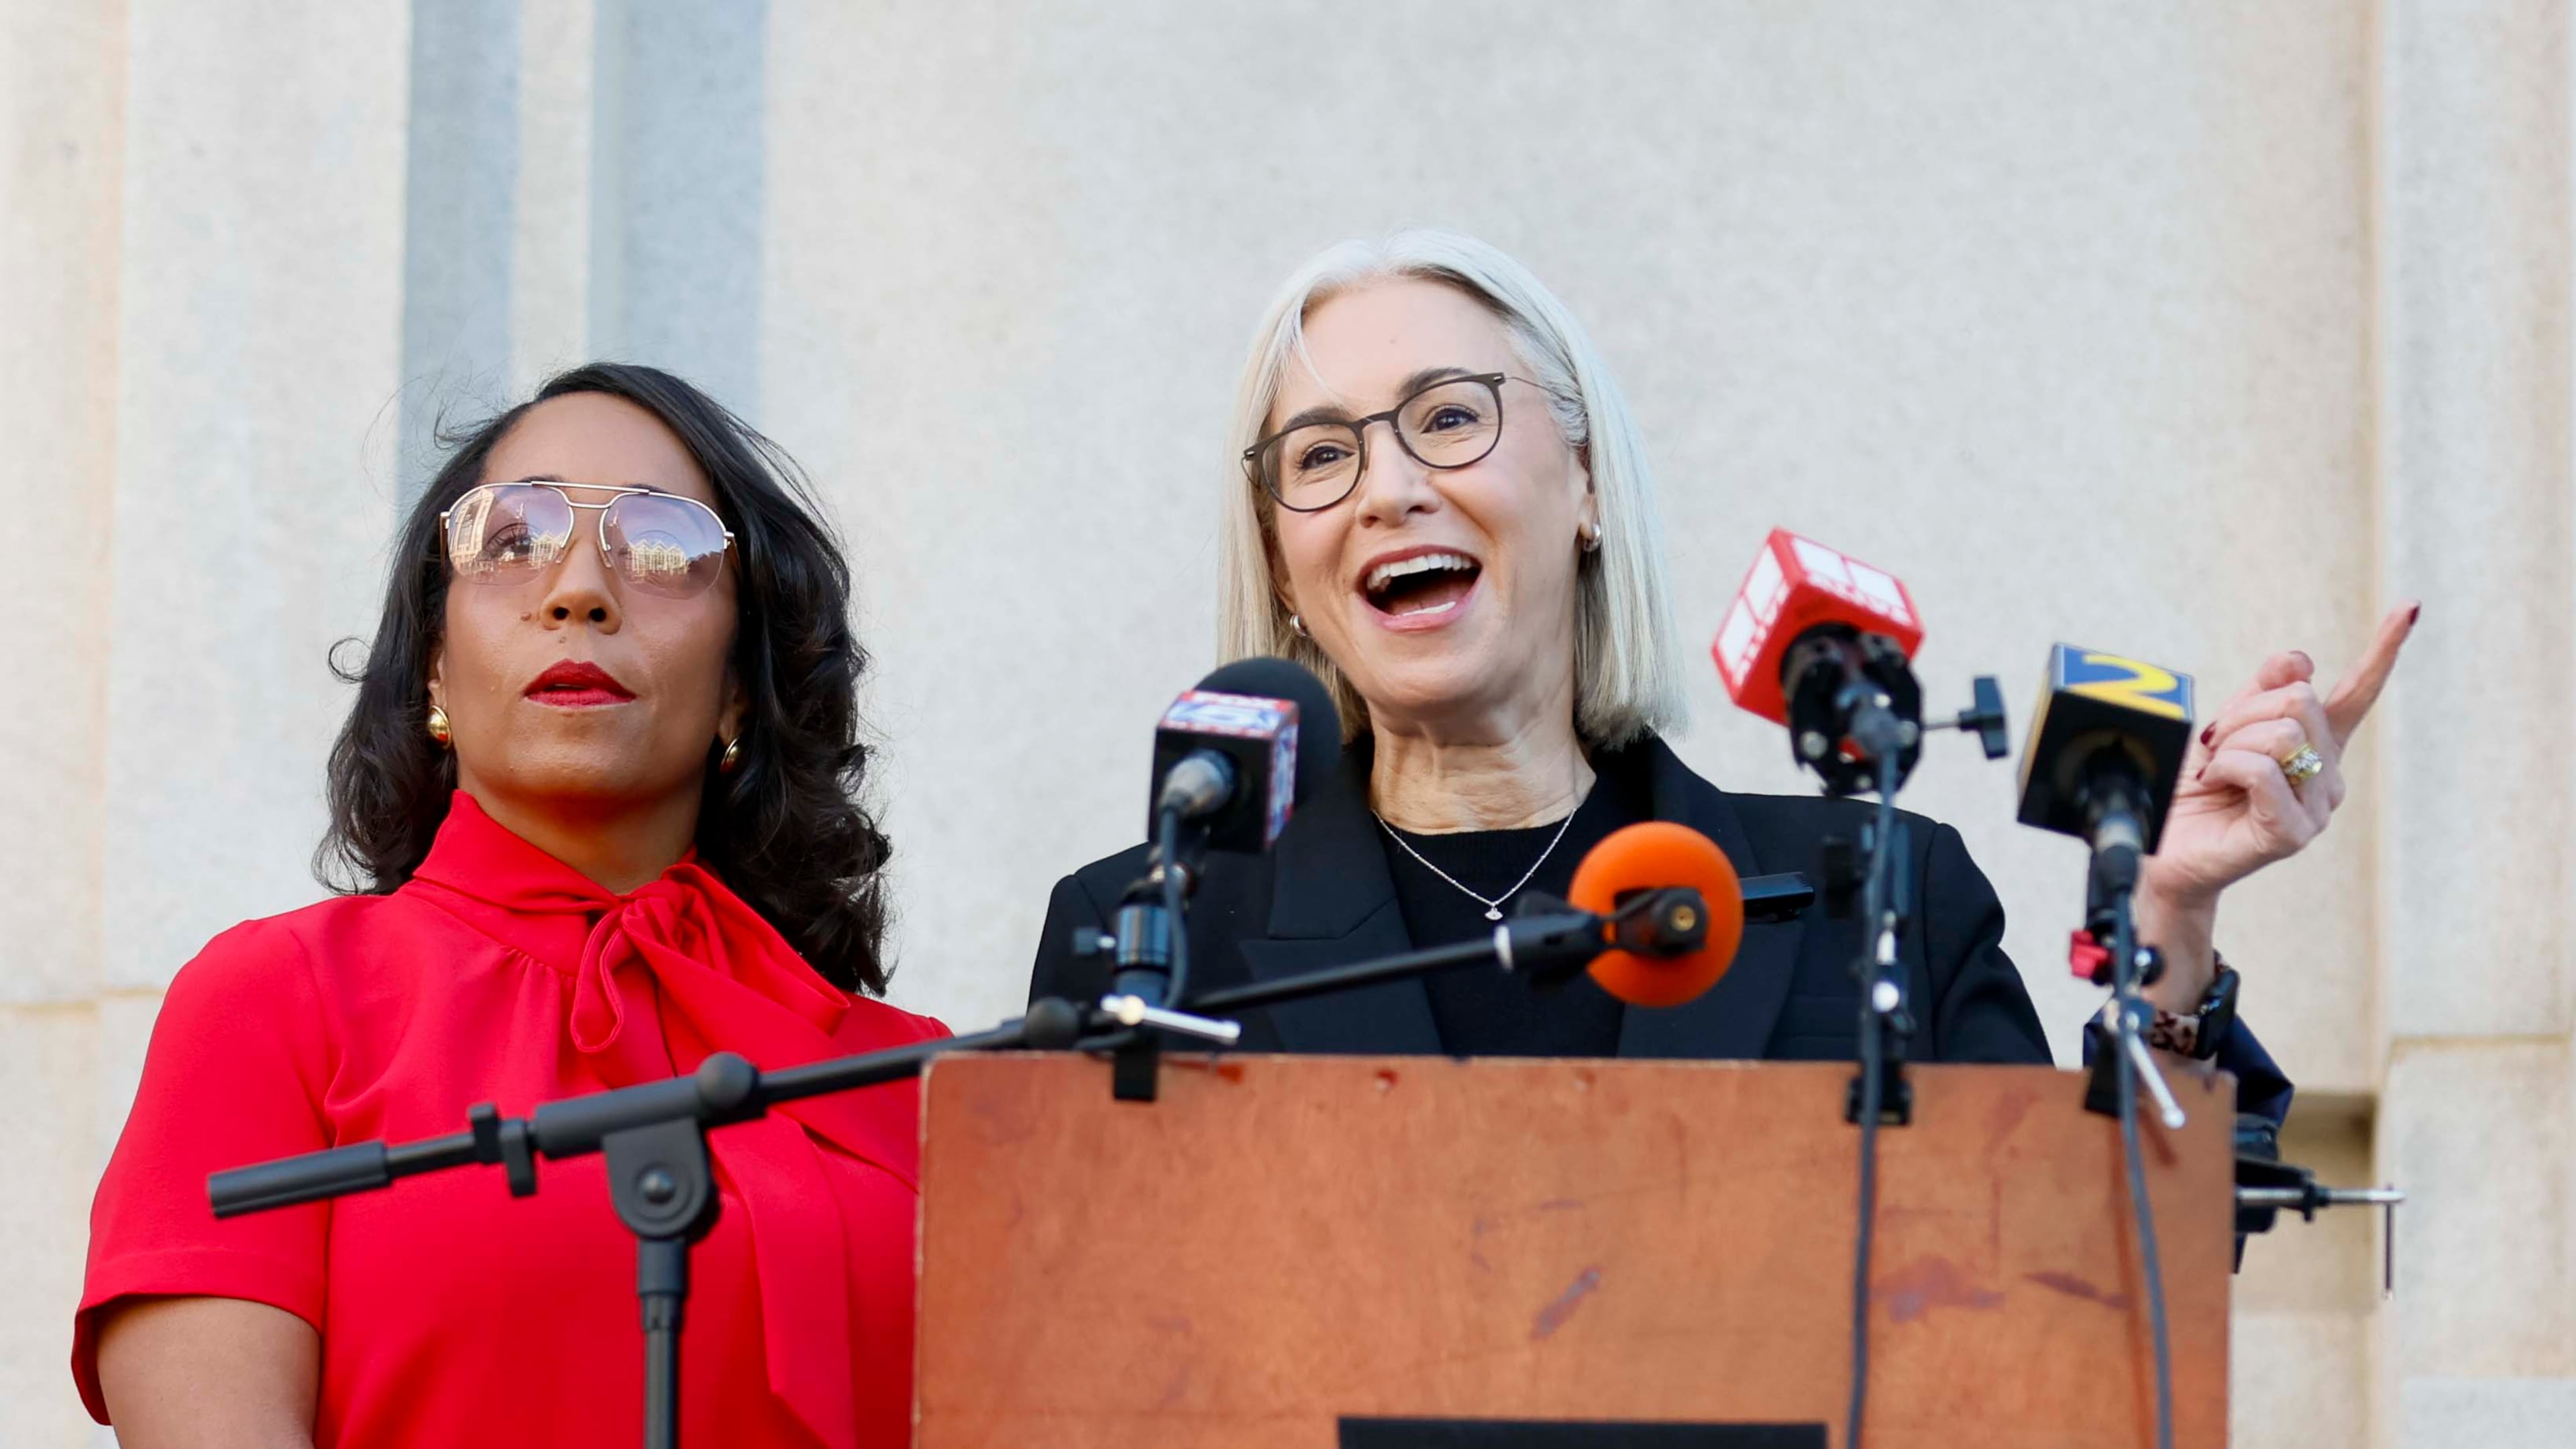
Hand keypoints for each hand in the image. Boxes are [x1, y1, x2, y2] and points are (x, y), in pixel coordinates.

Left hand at [2141, 601, 2418, 912]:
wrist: (2161, 847)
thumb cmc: (2190, 789)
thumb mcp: (2222, 728)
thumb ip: (2260, 694)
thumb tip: (2301, 661)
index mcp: (2316, 744)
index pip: (2356, 691)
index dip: (2384, 649)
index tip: (2411, 607)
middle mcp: (2328, 774)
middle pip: (2299, 700)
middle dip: (2242, 711)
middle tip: (2215, 743)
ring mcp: (2316, 807)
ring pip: (2280, 733)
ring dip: (2230, 741)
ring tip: (2213, 771)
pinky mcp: (2293, 832)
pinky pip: (2260, 770)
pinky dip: (2225, 767)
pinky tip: (2214, 785)